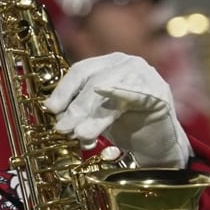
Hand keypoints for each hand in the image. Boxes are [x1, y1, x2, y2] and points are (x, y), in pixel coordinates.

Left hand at [45, 54, 190, 167]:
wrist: (158, 146)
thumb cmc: (126, 127)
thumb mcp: (97, 115)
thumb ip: (79, 110)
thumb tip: (55, 114)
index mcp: (110, 64)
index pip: (81, 70)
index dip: (64, 90)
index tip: (51, 109)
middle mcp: (128, 64)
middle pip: (94, 79)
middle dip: (76, 107)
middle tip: (63, 128)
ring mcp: (146, 76)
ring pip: (111, 90)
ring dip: (93, 115)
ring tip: (81, 135)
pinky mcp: (159, 94)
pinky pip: (135, 95)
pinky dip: (119, 96)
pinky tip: (106, 104)